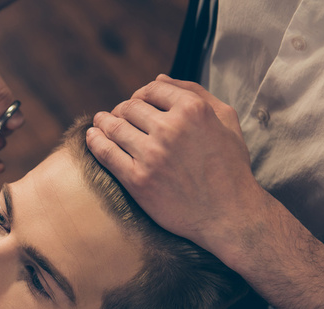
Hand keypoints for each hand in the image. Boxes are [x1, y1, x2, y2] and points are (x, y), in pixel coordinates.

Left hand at [86, 74, 267, 253]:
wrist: (229, 214)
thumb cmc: (230, 167)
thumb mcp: (226, 121)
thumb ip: (196, 93)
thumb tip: (159, 78)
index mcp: (193, 110)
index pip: (152, 89)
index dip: (141, 94)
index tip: (137, 103)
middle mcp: (170, 128)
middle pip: (130, 107)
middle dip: (123, 110)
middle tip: (118, 117)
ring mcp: (152, 155)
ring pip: (114, 127)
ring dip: (103, 122)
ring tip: (99, 123)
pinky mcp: (138, 180)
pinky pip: (105, 153)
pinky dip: (94, 141)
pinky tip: (92, 136)